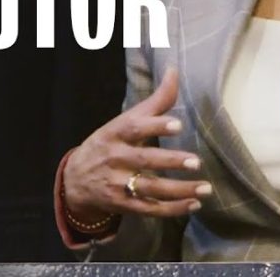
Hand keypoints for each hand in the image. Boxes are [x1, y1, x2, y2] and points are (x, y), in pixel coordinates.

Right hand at [63, 67, 211, 220]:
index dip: (156, 126)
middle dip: (170, 161)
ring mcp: (118, 184)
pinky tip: (194, 204)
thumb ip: (155, 101)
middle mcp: (115, 158)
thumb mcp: (125, 121)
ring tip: (205, 188)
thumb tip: (175, 69)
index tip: (177, 124)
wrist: (74, 180)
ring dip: (179, 190)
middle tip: (196, 161)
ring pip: (150, 189)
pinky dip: (173, 209)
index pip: (135, 128)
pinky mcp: (123, 205)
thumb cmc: (109, 144)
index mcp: (116, 133)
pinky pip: (150, 209)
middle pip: (144, 160)